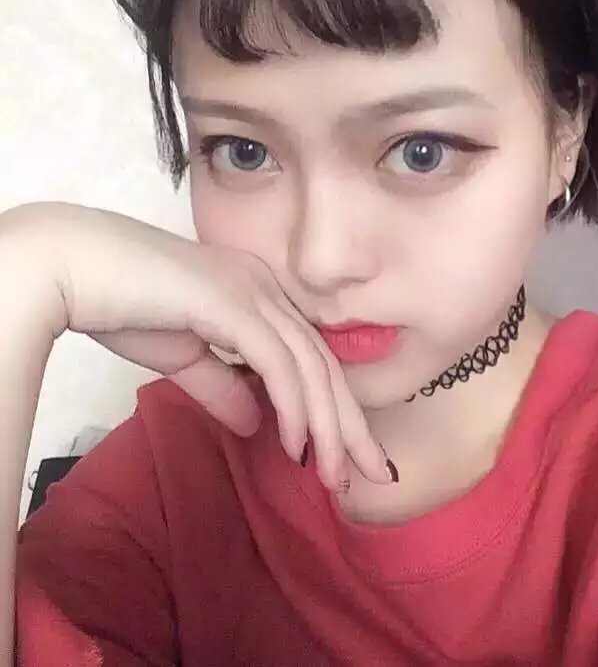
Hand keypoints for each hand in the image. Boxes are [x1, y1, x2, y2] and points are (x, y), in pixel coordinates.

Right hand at [0, 202, 391, 489]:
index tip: (349, 456)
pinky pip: (279, 363)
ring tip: (338, 476)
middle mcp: (269, 291)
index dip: (335, 408)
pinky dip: (294, 407)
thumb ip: (222, 387)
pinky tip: (299, 446)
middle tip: (376, 473)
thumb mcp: (183, 358)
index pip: (311, 358)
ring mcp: (255, 293)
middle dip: (352, 425)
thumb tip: (255, 426)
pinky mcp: (234, 304)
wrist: (74, 267)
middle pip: (324, 365)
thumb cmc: (122, 305)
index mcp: (261, 297)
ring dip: (328, 427)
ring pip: (310, 368)